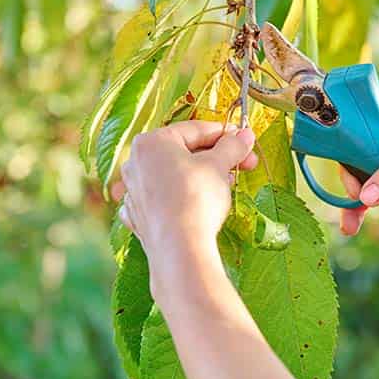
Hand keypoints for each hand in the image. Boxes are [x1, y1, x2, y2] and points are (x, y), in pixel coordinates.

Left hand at [113, 121, 256, 293]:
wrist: (179, 248)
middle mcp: (136, 163)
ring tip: (226, 185)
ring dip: (201, 176)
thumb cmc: (195, 199)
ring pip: (172, 175)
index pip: (194, 130)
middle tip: (242, 164)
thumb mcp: (219, 165)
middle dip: (216, 157)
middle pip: (183, 152)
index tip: (243, 140)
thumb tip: (244, 135)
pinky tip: (195, 203)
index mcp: (151, 142)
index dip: (224, 134)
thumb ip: (231, 146)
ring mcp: (133, 191)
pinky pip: (161, 199)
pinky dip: (179, 198)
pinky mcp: (138, 216)